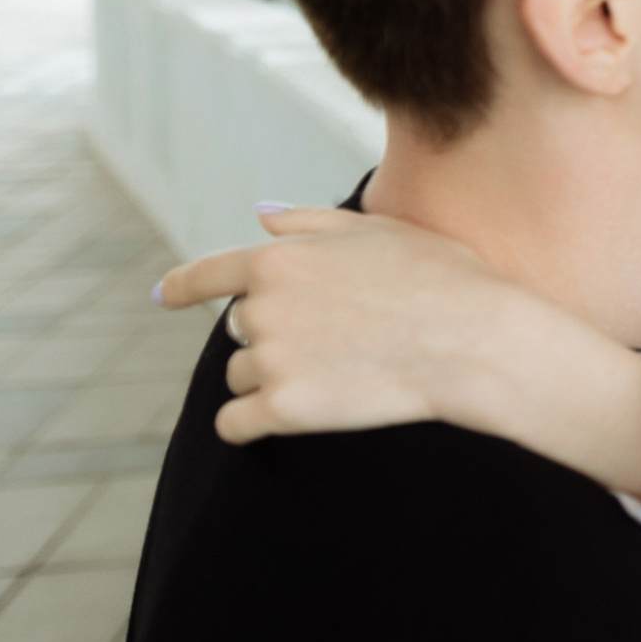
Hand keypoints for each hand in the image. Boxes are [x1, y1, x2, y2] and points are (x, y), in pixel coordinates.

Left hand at [156, 208, 640, 498]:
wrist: (474, 340)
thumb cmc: (441, 278)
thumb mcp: (379, 229)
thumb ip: (310, 222)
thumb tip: (262, 216)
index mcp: (279, 259)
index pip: (208, 272)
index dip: (184, 285)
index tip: (165, 295)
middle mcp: (262, 307)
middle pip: (241, 329)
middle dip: (276, 334)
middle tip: (339, 338)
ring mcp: (271, 360)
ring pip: (242, 375)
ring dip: (274, 378)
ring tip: (338, 374)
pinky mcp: (283, 409)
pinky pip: (237, 424)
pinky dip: (253, 425)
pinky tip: (285, 420)